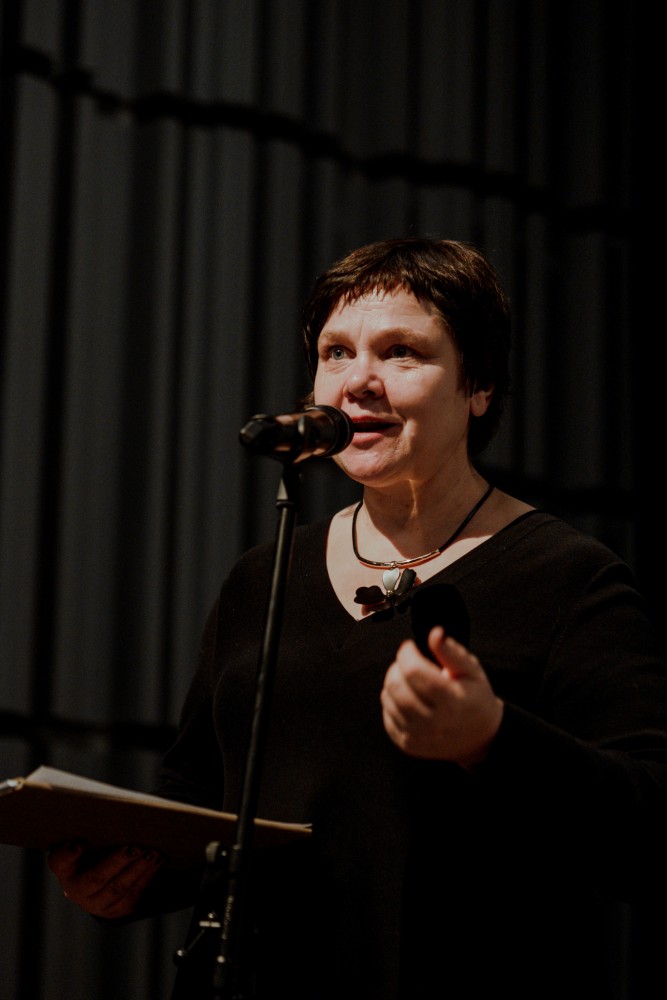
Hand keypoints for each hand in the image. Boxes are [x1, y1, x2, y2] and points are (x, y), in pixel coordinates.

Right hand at [47, 841, 162, 918]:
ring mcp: (96, 904)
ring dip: (137, 869)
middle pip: (95, 878)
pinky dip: (146, 875)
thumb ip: (97, 831)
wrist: (103, 877)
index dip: (68, 854)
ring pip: (118, 888)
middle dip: (117, 862)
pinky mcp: (116, 910)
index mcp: (65, 869)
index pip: (60, 862)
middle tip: (134, 848)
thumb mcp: (91, 839)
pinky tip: (156, 861)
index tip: (79, 843)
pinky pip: (132, 894)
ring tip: (151, 852)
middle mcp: (76, 890)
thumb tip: (117, 812)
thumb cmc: (96, 848)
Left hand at [381, 626, 503, 766]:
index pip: (414, 671)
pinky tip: (407, 697)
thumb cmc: (474, 698)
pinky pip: (387, 715)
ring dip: (393, 682)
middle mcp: (434, 723)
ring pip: (388, 699)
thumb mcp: (472, 671)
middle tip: (407, 662)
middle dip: (397, 666)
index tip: (409, 646)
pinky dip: (392, 701)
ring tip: (408, 678)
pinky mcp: (408, 745)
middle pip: (397, 686)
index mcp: (452, 702)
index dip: (406, 653)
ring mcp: (419, 737)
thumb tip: (434, 633)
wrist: (479, 738)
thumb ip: (451, 651)